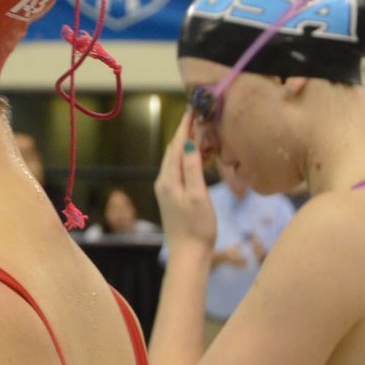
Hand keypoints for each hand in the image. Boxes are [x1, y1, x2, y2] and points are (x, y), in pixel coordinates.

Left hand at [153, 110, 217, 249]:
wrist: (188, 254)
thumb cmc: (197, 227)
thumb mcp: (198, 196)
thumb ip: (192, 169)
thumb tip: (188, 144)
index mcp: (169, 179)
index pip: (176, 146)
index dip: (184, 127)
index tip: (192, 109)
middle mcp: (164, 182)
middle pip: (173, 150)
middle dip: (184, 133)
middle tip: (198, 117)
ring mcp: (166, 190)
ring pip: (175, 160)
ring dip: (186, 146)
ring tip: (200, 133)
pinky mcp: (171, 197)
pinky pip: (178, 170)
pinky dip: (187, 159)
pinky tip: (198, 158)